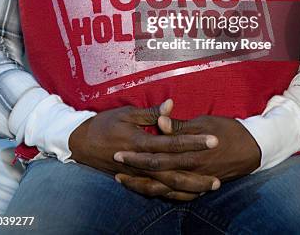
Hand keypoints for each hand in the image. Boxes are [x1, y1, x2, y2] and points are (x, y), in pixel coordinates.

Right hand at [69, 99, 219, 199]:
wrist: (80, 143)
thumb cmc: (104, 124)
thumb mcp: (126, 113)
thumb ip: (151, 113)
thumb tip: (171, 105)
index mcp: (141, 142)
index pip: (173, 143)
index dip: (194, 142)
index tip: (213, 140)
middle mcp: (141, 162)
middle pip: (174, 171)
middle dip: (197, 174)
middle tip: (219, 175)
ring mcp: (137, 174)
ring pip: (167, 185)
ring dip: (189, 188)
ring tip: (209, 187)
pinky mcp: (134, 180)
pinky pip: (156, 191)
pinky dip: (173, 194)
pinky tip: (188, 194)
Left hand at [114, 103, 261, 183]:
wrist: (252, 148)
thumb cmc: (227, 130)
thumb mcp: (204, 122)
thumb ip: (179, 126)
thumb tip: (159, 121)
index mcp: (189, 152)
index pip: (156, 155)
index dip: (136, 154)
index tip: (118, 151)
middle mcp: (189, 170)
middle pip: (155, 173)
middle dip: (133, 170)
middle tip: (115, 165)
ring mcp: (195, 181)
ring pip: (163, 188)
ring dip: (142, 185)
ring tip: (124, 181)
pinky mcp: (200, 186)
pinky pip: (177, 195)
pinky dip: (161, 194)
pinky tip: (149, 191)